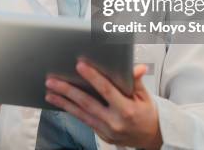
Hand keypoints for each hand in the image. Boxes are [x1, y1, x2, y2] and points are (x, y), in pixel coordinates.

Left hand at [45, 62, 162, 148]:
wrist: (153, 137)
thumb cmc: (148, 113)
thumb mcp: (145, 96)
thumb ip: (135, 81)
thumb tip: (136, 67)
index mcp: (127, 110)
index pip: (106, 90)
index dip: (93, 77)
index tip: (80, 66)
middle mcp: (115, 122)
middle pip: (87, 103)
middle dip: (68, 91)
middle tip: (52, 81)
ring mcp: (107, 131)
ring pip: (81, 114)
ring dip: (64, 103)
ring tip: (49, 93)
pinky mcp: (102, 136)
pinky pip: (84, 121)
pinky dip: (72, 111)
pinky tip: (61, 103)